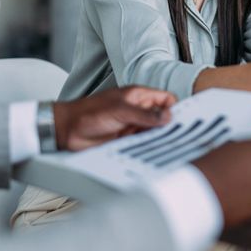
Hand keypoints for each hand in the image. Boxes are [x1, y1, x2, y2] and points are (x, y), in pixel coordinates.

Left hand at [53, 86, 175, 150]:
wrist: (67, 131)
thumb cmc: (88, 113)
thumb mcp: (120, 111)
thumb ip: (145, 115)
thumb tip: (169, 116)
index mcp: (139, 96)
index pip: (166, 100)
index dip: (175, 109)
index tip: (183, 122)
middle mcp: (138, 110)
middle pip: (163, 118)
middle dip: (170, 126)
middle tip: (179, 138)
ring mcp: (133, 125)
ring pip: (154, 132)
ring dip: (159, 139)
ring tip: (168, 148)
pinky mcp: (127, 140)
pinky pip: (143, 144)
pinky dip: (148, 148)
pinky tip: (153, 153)